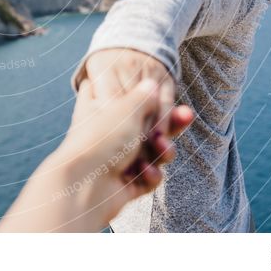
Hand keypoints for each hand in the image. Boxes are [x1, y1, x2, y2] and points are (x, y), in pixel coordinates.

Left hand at [63, 77, 193, 220]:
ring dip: (161, 150)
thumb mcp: (127, 108)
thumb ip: (143, 96)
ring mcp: (114, 160)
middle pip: (143, 126)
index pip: (122, 96)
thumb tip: (150, 84)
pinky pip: (146, 177)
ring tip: (161, 146)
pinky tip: (145, 172)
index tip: (160, 91)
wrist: (84, 187)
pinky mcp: (123, 184)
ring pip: (149, 152)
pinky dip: (150, 174)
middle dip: (166, 124)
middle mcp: (106, 134)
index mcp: (99, 109)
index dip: (144, 95)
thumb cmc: (102, 138)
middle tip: (186, 114)